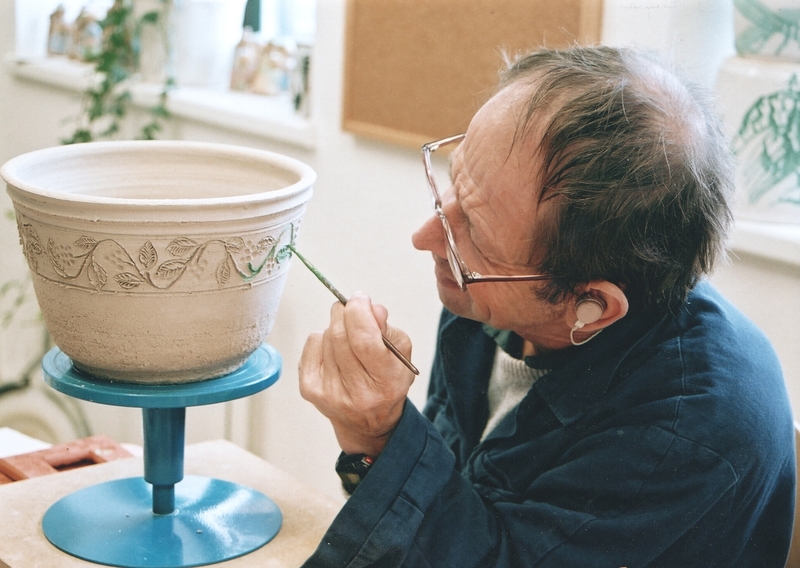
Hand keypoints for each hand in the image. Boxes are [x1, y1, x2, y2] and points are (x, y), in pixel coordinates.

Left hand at [298, 291, 415, 456]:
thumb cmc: (385, 383)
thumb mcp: (400, 356)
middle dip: (346, 312)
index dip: (360, 312)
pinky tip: (334, 352)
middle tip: (353, 310)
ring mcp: (329, 392)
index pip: (364, 339)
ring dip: (337, 327)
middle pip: (340, 334)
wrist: (367, 423)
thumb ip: (387, 329)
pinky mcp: (310, 389)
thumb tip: (370, 308)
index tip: (361, 299)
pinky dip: (322, 339)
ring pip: (325, 335)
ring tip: (348, 340)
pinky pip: (312, 343)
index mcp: (386, 382)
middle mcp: (357, 392)